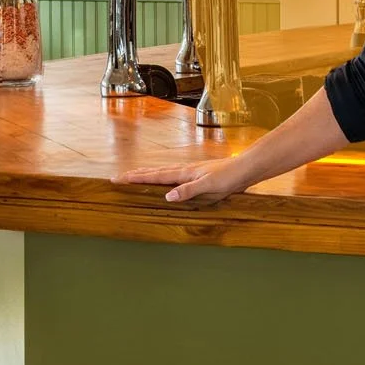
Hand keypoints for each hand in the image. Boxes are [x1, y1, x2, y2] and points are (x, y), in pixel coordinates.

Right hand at [112, 158, 239, 204]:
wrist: (245, 168)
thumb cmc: (229, 176)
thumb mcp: (209, 186)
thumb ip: (188, 190)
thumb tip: (167, 196)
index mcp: (184, 173)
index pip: (155, 176)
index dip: (136, 178)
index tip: (118, 179)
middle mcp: (185, 171)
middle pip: (156, 172)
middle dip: (137, 175)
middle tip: (119, 177)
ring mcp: (192, 173)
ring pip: (164, 173)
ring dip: (149, 175)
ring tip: (137, 176)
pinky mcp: (199, 177)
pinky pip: (175, 178)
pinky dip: (165, 178)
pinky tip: (167, 182)